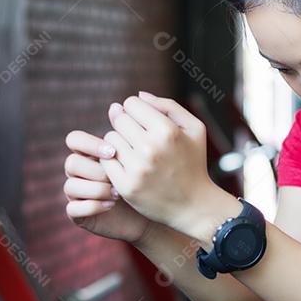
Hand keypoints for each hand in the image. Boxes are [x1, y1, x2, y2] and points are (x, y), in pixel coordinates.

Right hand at [64, 129, 151, 244]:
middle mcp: (81, 172)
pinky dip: (91, 206)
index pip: (75, 140)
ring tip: (118, 193)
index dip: (90, 144)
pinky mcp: (79, 215)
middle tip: (116, 176)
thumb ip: (132, 130)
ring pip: (70, 186)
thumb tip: (117, 106)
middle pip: (71, 162)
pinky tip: (111, 205)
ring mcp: (78, 194)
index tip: (113, 151)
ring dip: (95, 189)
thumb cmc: (152, 178)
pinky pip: (73, 209)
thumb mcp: (145, 153)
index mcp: (91, 154)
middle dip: (94, 169)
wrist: (156, 211)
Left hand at [100, 92, 214, 232]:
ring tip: (134, 152)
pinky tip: (127, 165)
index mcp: (167, 131)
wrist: (193, 205)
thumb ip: (168, 106)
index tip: (143, 122)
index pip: (131, 104)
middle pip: (119, 119)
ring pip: (109, 139)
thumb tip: (139, 95)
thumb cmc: (193, 162)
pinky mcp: (126, 186)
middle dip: (126, 125)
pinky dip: (113, 161)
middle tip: (138, 137)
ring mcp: (137, 169)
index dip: (136, 110)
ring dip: (119, 143)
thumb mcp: (195, 129)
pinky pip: (105, 160)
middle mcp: (150, 148)